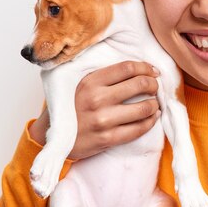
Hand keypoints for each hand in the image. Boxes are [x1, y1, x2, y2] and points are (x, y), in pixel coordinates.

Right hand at [29, 61, 160, 159]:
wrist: (52, 137)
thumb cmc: (70, 106)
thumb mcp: (80, 83)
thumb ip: (103, 75)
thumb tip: (137, 67)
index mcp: (90, 81)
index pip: (127, 68)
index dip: (145, 67)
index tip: (153, 71)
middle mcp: (97, 99)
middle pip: (139, 85)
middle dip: (153, 85)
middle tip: (155, 86)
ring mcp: (103, 120)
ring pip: (143, 108)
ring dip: (154, 104)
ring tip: (154, 103)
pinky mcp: (107, 139)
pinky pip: (138, 129)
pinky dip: (150, 122)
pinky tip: (152, 117)